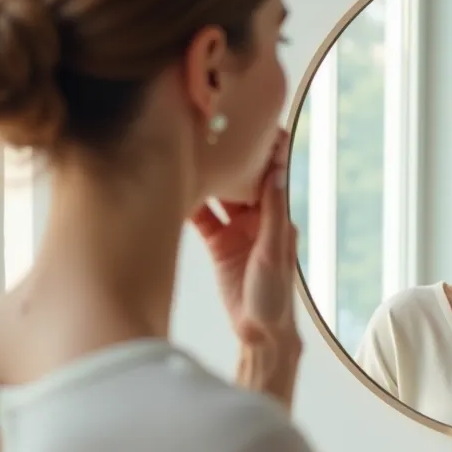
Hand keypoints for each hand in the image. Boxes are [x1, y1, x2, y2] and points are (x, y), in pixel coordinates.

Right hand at [190, 128, 301, 359]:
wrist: (259, 332)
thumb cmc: (275, 295)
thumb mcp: (274, 250)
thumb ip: (273, 212)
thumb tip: (276, 172)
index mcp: (277, 215)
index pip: (271, 174)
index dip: (265, 148)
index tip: (255, 119)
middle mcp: (257, 217)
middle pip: (242, 178)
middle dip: (230, 155)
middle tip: (212, 127)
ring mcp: (236, 228)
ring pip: (219, 193)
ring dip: (207, 175)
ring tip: (189, 148)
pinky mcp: (218, 243)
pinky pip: (202, 216)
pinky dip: (190, 203)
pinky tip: (173, 186)